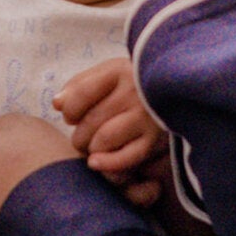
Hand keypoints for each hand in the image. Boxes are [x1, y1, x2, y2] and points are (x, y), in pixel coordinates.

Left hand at [54, 58, 166, 205]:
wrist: (178, 88)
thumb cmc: (134, 82)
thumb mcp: (109, 73)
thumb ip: (80, 84)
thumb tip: (57, 103)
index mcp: (119, 71)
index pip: (81, 94)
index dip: (69, 110)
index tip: (70, 116)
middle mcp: (134, 92)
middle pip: (90, 120)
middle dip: (79, 134)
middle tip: (82, 137)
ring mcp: (147, 116)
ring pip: (104, 140)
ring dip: (91, 148)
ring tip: (93, 146)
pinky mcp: (156, 139)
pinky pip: (126, 157)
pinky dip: (108, 163)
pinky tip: (96, 162)